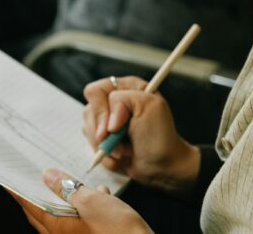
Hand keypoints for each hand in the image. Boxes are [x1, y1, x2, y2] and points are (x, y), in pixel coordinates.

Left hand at [12, 169, 152, 233]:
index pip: (30, 205)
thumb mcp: (93, 202)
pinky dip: (84, 207)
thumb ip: (69, 188)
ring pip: (62, 217)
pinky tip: (100, 195)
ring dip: (64, 198)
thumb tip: (48, 176)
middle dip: (39, 192)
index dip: (18, 190)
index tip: (7, 177)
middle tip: (33, 174)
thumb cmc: (120, 233)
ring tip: (69, 181)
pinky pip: (80, 222)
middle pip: (42, 212)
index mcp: (58, 229)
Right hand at [81, 76, 199, 195]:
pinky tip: (122, 157)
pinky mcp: (105, 140)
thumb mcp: (149, 106)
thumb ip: (123, 101)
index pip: (96, 91)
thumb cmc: (160, 135)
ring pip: (88, 130)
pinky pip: (91, 147)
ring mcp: (108, 122)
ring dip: (107, 147)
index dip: (101, 110)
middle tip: (122, 145)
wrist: (164, 165)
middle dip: (104, 134)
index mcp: (126, 88)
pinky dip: (106, 157)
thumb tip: (107, 123)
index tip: (114, 128)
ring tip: (126, 151)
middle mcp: (115, 102)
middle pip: (89, 112)